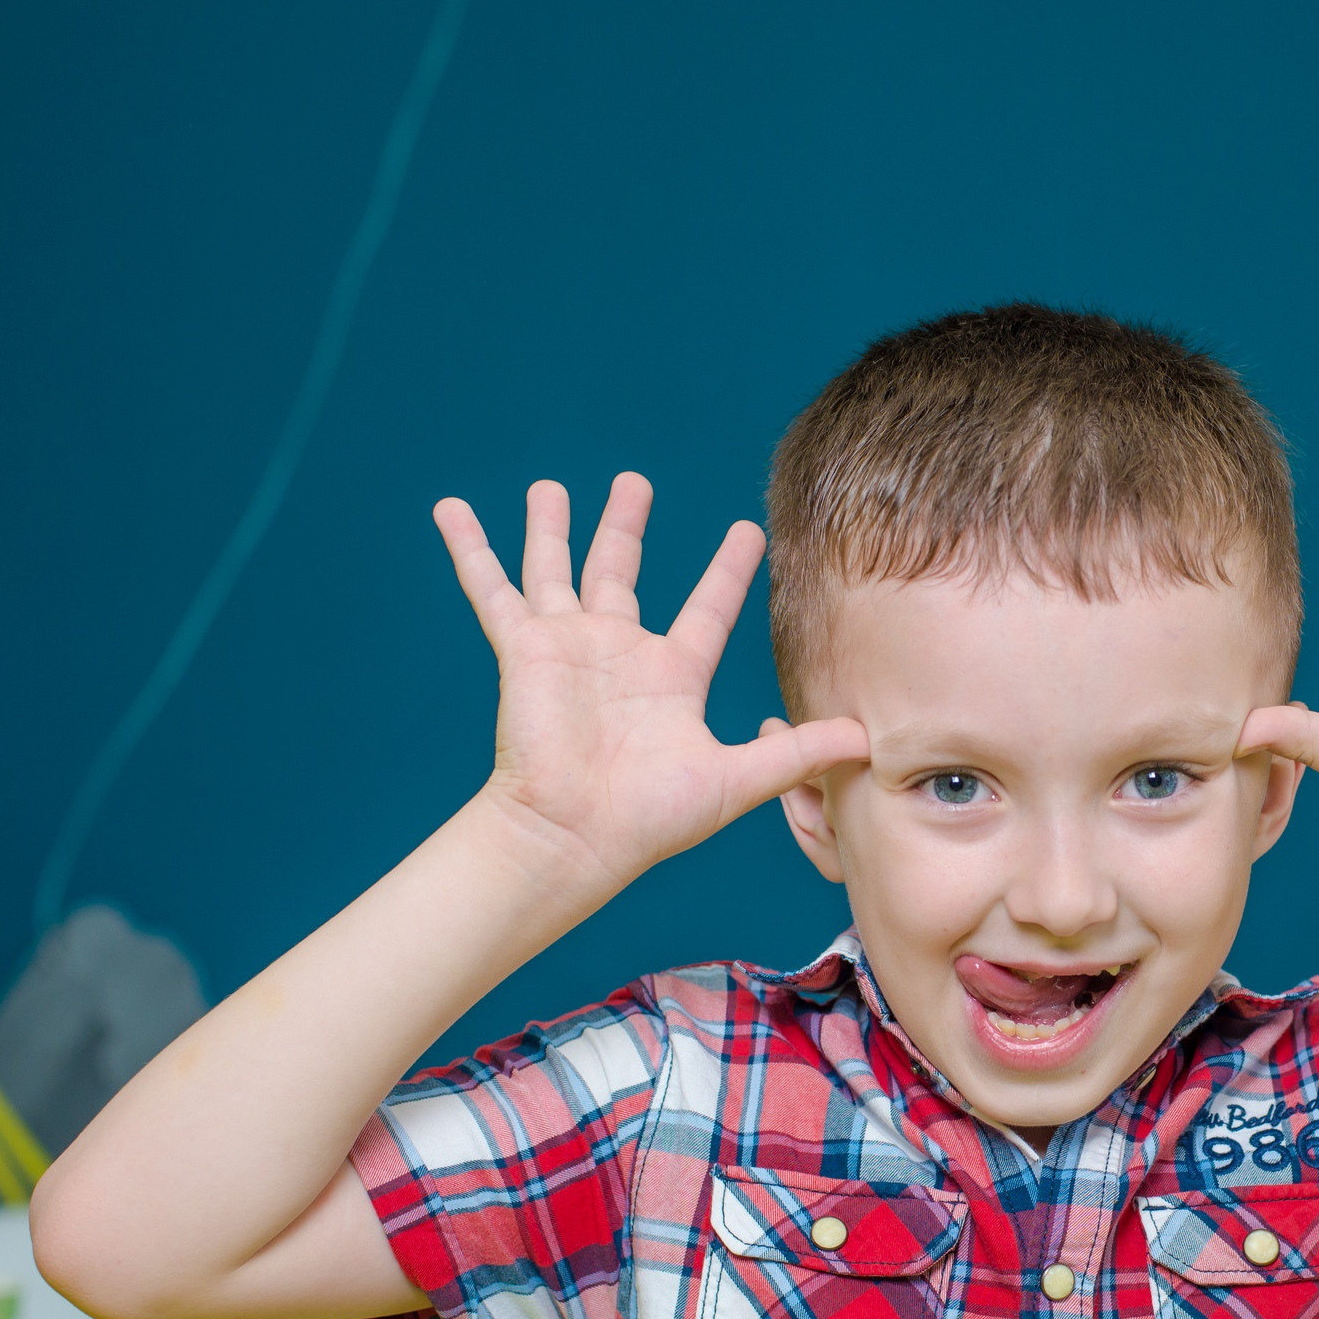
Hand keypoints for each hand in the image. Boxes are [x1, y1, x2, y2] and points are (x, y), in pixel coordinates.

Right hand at [438, 473, 867, 891]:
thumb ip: (797, 754)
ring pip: (558, 569)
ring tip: (549, 487)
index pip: (708, 608)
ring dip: (552, 528)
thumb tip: (868, 741)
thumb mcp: (737, 780)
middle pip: (623, 573)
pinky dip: (470, 548)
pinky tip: (450, 508)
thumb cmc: (651, 818)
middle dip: (626, 527)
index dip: (728, 570)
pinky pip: (491, 589)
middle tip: (633, 483)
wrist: (576, 835)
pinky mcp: (523, 650)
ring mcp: (568, 648)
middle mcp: (619, 654)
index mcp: (671, 676)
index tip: (750, 530)